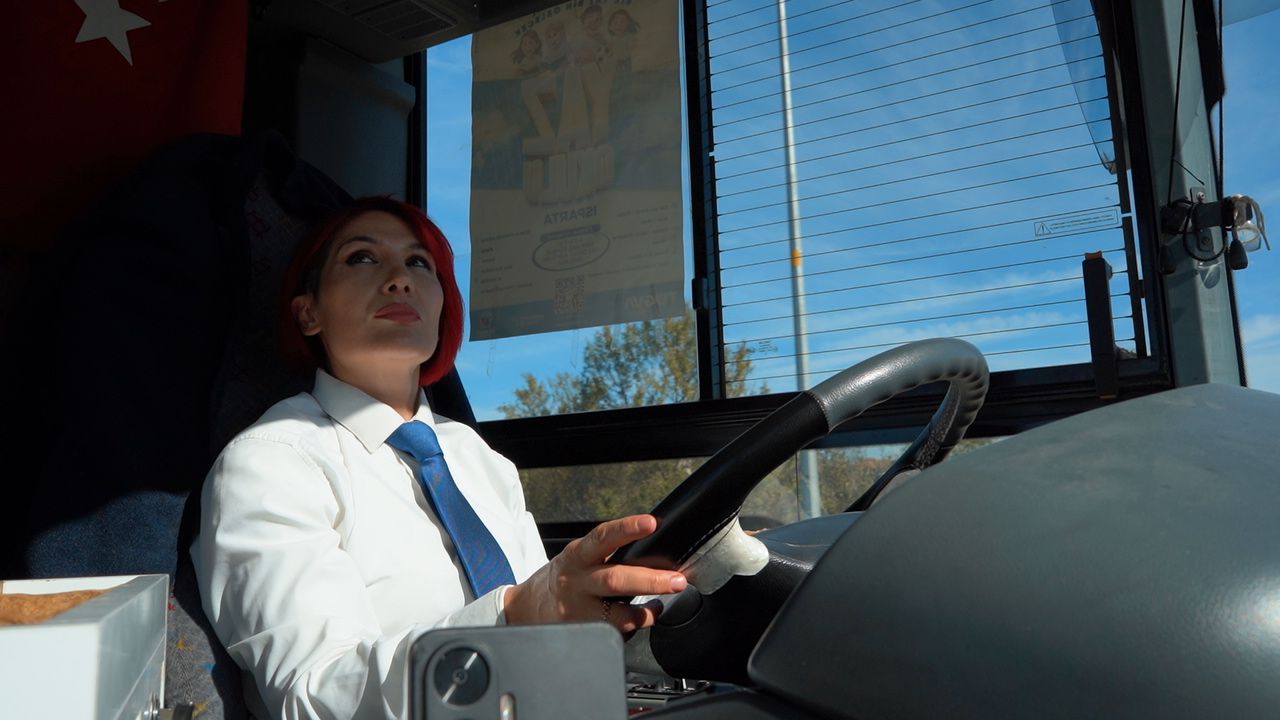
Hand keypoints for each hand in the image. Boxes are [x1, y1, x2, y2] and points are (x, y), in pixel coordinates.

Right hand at [503, 514, 686, 634]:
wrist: (528, 609)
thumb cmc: (564, 577)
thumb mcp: (579, 556)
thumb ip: (607, 551)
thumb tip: (651, 542)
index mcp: (577, 556)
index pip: (603, 537)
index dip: (627, 528)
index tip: (651, 523)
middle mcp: (576, 583)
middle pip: (614, 580)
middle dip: (650, 581)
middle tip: (677, 581)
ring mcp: (578, 612)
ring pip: (618, 616)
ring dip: (645, 614)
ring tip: (658, 606)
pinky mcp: (582, 634)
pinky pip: (616, 635)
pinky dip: (632, 627)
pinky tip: (637, 620)